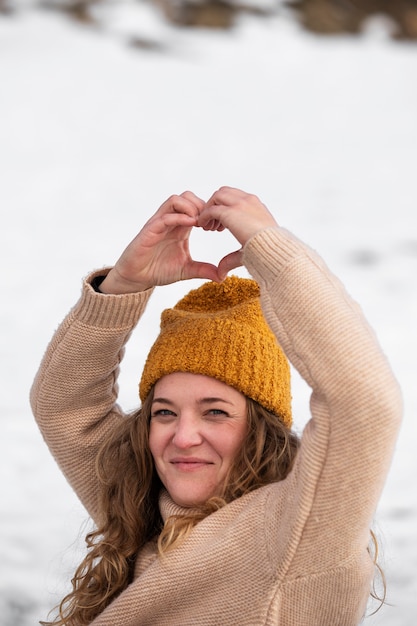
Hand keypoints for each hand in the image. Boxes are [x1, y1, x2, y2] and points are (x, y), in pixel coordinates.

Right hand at [100, 192, 221, 293]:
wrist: (137, 277)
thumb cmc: (159, 270)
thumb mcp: (187, 270)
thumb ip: (203, 270)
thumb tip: (222, 277)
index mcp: (181, 227)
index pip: (196, 206)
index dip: (209, 211)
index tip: (218, 226)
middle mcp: (171, 221)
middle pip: (187, 196)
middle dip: (202, 205)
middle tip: (209, 223)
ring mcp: (160, 223)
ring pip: (175, 200)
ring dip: (191, 207)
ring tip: (200, 223)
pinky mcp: (150, 230)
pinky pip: (165, 216)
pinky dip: (179, 216)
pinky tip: (191, 225)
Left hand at [198, 187, 277, 278]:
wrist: (274, 252)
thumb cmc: (267, 254)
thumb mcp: (248, 251)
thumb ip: (232, 258)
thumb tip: (220, 274)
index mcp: (257, 207)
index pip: (236, 197)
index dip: (225, 208)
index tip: (222, 226)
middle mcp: (249, 201)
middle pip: (224, 192)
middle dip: (215, 205)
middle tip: (212, 225)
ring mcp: (240, 204)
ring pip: (216, 196)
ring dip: (209, 209)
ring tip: (207, 228)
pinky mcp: (230, 212)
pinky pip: (211, 209)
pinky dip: (204, 216)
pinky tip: (204, 227)